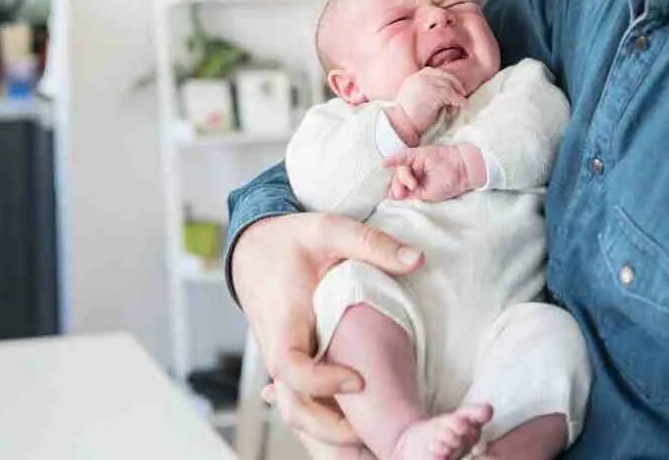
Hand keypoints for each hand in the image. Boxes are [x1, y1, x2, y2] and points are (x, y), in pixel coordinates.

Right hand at [232, 212, 423, 446]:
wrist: (252, 248)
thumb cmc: (288, 241)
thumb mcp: (328, 230)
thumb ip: (370, 244)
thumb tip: (416, 259)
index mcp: (282, 323)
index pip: (290, 369)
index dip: (321, 383)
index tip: (358, 380)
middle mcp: (277, 350)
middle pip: (291, 407)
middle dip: (327, 430)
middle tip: (370, 435)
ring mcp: (283, 362)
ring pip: (296, 411)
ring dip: (328, 431)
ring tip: (370, 441)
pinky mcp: (292, 365)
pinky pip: (303, 401)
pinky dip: (326, 419)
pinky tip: (358, 430)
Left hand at [384, 144, 485, 201]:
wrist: (464, 171)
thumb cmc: (449, 184)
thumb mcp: (427, 194)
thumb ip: (411, 193)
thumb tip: (393, 195)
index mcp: (414, 181)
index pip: (399, 185)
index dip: (395, 191)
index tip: (395, 197)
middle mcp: (413, 170)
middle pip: (398, 177)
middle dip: (397, 185)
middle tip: (400, 193)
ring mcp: (416, 161)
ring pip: (400, 168)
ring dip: (402, 177)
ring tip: (412, 184)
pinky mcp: (419, 153)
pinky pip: (403, 156)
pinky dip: (393, 159)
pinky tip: (384, 163)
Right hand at [393, 69, 466, 140]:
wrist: (401, 127)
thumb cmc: (407, 119)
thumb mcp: (414, 98)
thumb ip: (424, 91)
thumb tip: (441, 95)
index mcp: (414, 79)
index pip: (433, 72)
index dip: (445, 78)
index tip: (452, 87)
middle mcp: (419, 78)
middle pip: (444, 75)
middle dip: (455, 84)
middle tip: (461, 95)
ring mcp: (426, 84)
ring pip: (449, 86)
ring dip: (456, 96)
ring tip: (457, 108)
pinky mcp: (434, 93)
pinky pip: (452, 95)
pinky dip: (459, 101)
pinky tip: (462, 106)